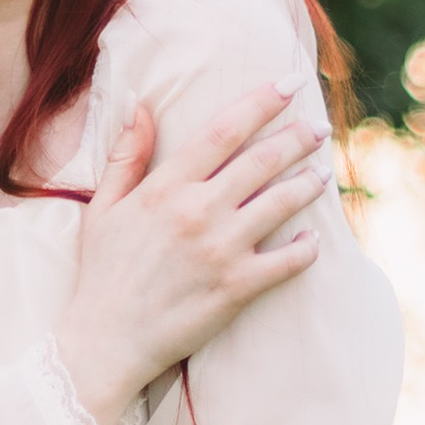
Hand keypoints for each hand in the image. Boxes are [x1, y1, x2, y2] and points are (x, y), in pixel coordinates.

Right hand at [52, 81, 328, 424]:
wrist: (105, 342)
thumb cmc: (102, 273)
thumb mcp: (103, 206)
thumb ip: (126, 154)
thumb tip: (138, 101)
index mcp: (166, 188)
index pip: (224, 130)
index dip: (262, 101)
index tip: (289, 83)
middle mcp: (197, 212)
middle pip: (262, 160)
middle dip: (297, 138)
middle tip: (318, 128)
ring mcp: (220, 250)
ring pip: (282, 203)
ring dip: (308, 184)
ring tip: (321, 175)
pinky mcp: (237, 288)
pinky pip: (288, 260)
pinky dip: (307, 246)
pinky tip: (313, 238)